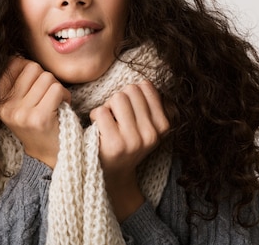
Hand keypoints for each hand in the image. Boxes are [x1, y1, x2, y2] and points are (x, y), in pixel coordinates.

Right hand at [0, 57, 69, 167]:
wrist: (47, 154)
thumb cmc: (35, 121)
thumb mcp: (16, 101)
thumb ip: (14, 78)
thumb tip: (16, 55)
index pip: (13, 63)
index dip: (29, 70)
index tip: (33, 87)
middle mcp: (5, 107)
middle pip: (32, 68)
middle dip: (44, 78)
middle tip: (46, 96)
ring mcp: (20, 113)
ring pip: (46, 77)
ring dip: (56, 88)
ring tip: (53, 103)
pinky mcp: (38, 118)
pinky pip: (56, 89)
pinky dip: (64, 95)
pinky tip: (61, 107)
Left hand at [89, 80, 169, 220]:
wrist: (113, 175)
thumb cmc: (126, 142)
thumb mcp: (146, 126)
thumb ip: (149, 104)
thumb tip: (144, 82)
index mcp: (163, 125)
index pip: (146, 86)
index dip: (132, 94)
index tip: (130, 111)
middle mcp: (152, 134)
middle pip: (130, 90)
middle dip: (119, 99)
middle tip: (116, 117)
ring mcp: (134, 140)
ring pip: (117, 98)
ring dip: (107, 107)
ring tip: (108, 123)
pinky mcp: (115, 144)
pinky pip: (101, 111)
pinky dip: (95, 116)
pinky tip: (99, 130)